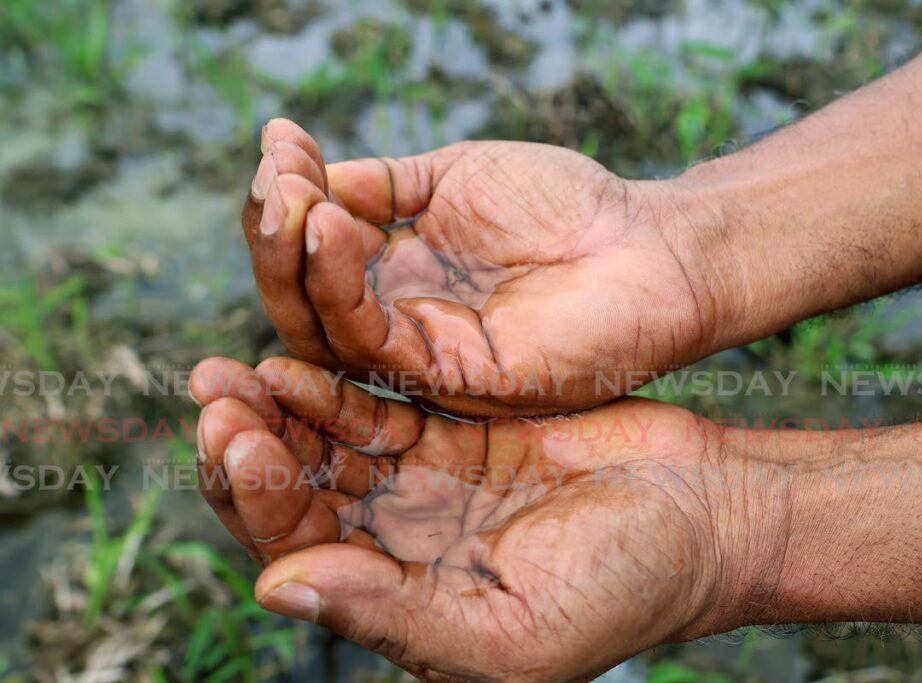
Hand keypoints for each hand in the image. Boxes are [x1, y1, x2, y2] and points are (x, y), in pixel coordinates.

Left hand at [189, 356, 773, 680]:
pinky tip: (303, 351)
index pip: (297, 552)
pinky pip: (374, 405)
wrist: (704, 518)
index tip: (233, 438)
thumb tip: (274, 590)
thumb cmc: (626, 587)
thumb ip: (392, 616)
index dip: (256, 498)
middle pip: (293, 493)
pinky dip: (336, 380)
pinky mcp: (452, 432)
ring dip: (279, 403)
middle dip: (246, 442)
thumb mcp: (511, 633)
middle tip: (211, 386)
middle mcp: (395, 545)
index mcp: (398, 601)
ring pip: (324, 443)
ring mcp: (420, 485)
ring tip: (239, 363)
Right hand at [242, 119, 724, 415]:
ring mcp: (420, 354)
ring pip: (323, 330)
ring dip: (294, 261)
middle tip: (271, 178)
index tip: (278, 141)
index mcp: (395, 276)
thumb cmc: (563, 206)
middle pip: (301, 302)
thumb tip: (304, 173)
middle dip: (273, 239)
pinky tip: (330, 228)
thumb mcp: (455, 178)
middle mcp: (398, 321)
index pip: (311, 253)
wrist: (645, 244)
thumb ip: (383, 186)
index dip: (285, 203)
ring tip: (291, 197)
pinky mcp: (450, 378)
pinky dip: (340, 288)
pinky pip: (375, 344)